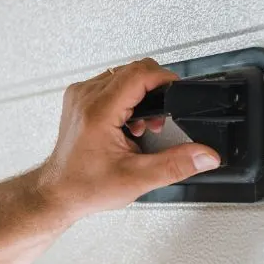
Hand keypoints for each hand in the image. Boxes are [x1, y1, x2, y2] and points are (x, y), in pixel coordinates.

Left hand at [35, 58, 220, 220]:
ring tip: (140, 126)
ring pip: (121, 75)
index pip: (139, 74)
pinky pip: (109, 83)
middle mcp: (85, 97)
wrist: (58, 193)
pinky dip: (125, 97)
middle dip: (154, 90)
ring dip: (140, 94)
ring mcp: (79, 96)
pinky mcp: (78, 99)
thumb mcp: (137, 178)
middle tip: (157, 121)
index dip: (164, 79)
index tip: (177, 90)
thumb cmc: (85, 186)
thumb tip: (204, 156)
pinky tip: (127, 122)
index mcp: (98, 111)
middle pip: (132, 70)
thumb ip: (176, 165)